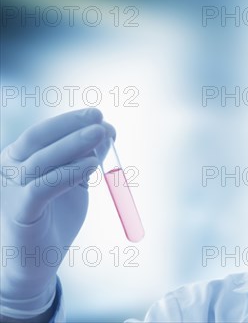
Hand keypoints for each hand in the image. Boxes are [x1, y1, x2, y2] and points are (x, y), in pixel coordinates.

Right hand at [0, 108, 113, 316]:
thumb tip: (108, 130)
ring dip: (73, 144)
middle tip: (99, 118)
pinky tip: (91, 165)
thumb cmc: (54, 218)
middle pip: (37, 139)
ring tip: (100, 135)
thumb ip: (87, 157)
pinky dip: (68, 173)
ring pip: (41, 160)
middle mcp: (9, 170)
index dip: (69, 121)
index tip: (98, 115)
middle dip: (70, 125)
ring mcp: (11, 191)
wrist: (36, 261)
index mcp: (18, 159)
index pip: (42, 133)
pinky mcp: (21, 212)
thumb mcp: (75, 181)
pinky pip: (43, 187)